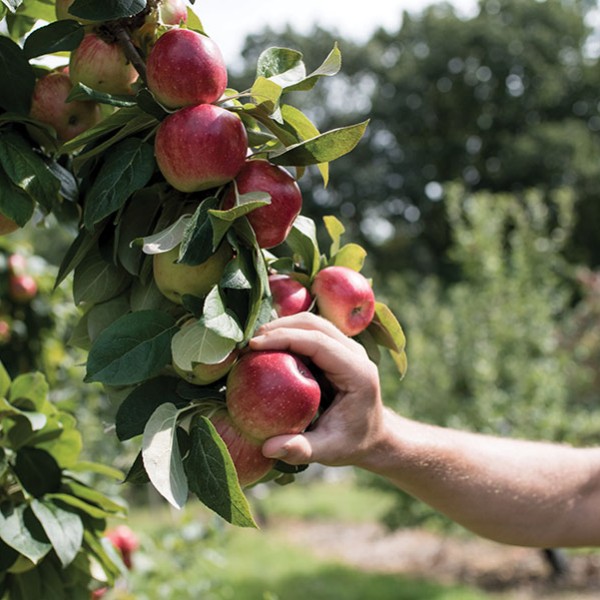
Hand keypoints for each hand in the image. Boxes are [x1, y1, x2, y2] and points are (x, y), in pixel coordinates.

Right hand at [249, 312, 384, 466]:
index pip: (319, 342)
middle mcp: (355, 354)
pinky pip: (312, 332)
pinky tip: (268, 346)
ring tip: (254, 343)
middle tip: (248, 343)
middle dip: (279, 327)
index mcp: (357, 372)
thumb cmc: (353, 443)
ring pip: (313, 323)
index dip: (285, 338)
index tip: (254, 345)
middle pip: (315, 324)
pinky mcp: (338, 349)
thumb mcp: (330, 451)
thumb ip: (301, 449)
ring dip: (283, 326)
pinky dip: (289, 334)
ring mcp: (347, 348)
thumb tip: (268, 448)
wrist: (376, 435)